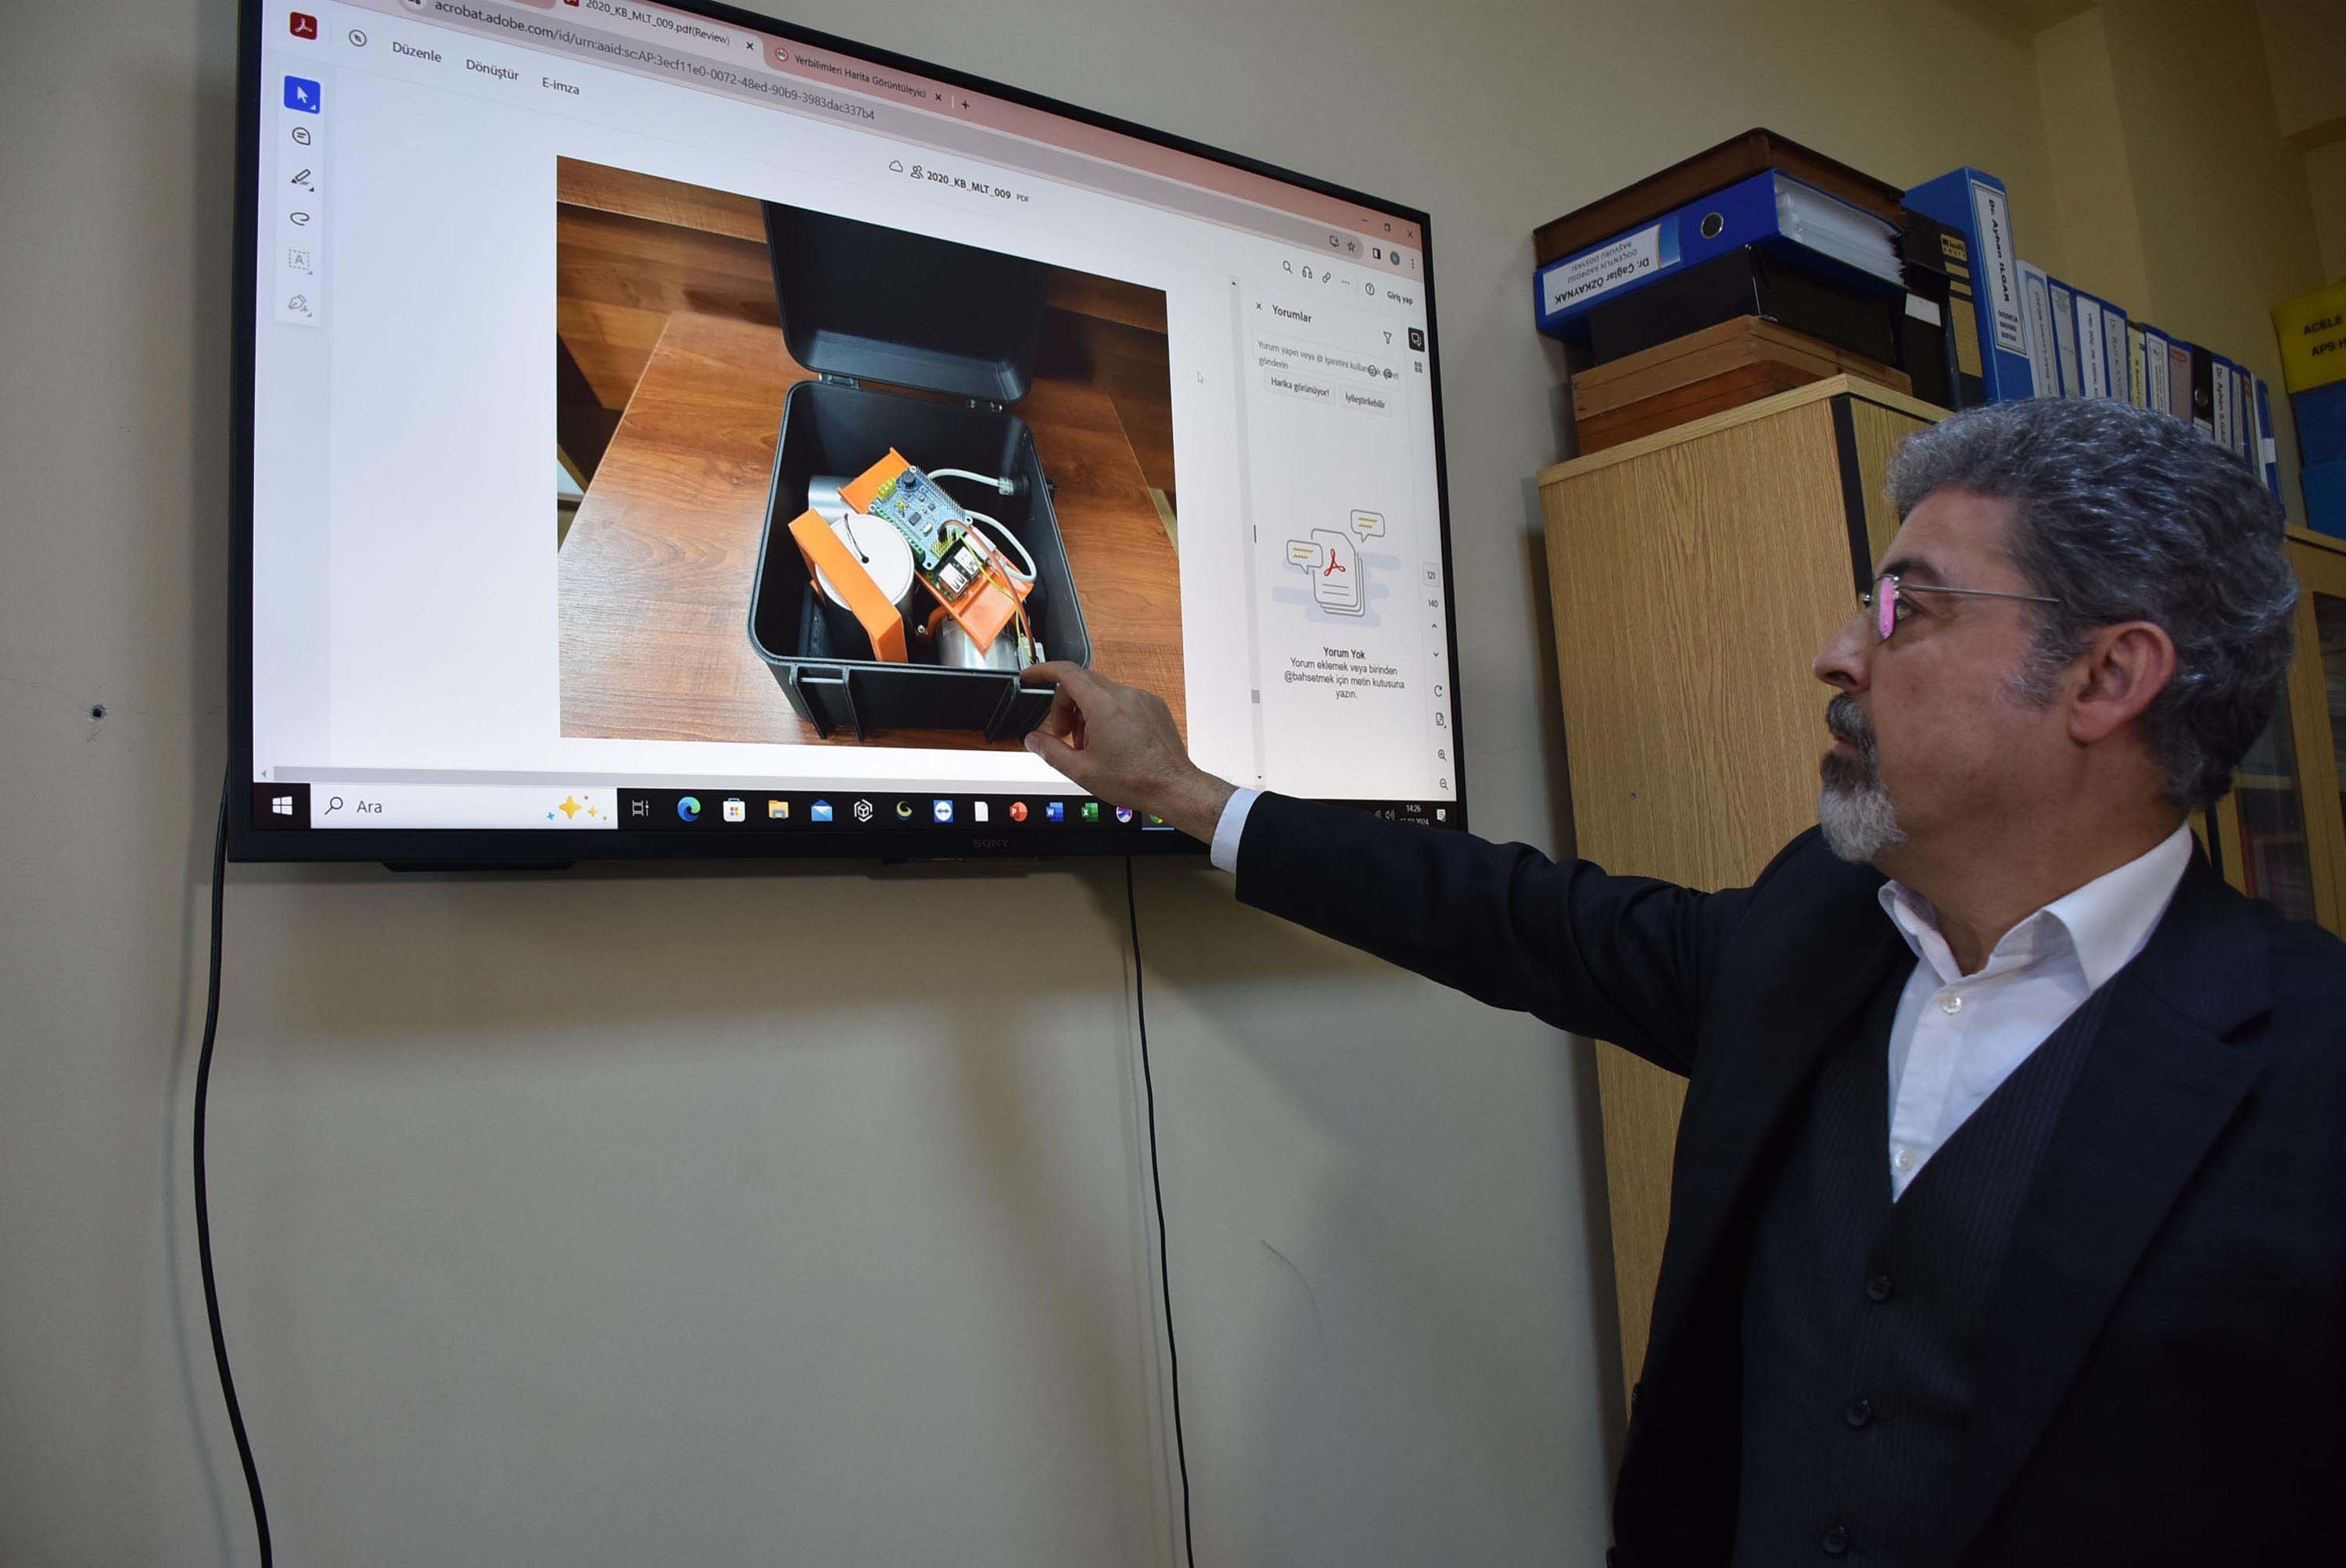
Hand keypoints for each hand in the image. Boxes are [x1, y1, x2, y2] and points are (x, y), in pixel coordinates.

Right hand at [1021, 663, 1235, 841]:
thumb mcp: (1082, 771)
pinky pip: (1122, 700)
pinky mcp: (1153, 706)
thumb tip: (1032, 739)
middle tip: (1063, 734)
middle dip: (1065, 705)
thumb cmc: (1133, 781)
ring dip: (1086, 712)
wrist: (1174, 787)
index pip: (1066, 673)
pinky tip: (1111, 742)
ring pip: (1102, 693)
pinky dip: (1107, 714)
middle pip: (1082, 683)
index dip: (1043, 671)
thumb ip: (1051, 751)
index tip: (1029, 677)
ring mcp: (1142, 698)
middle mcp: (1125, 695)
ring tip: (1089, 745)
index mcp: (1104, 706)